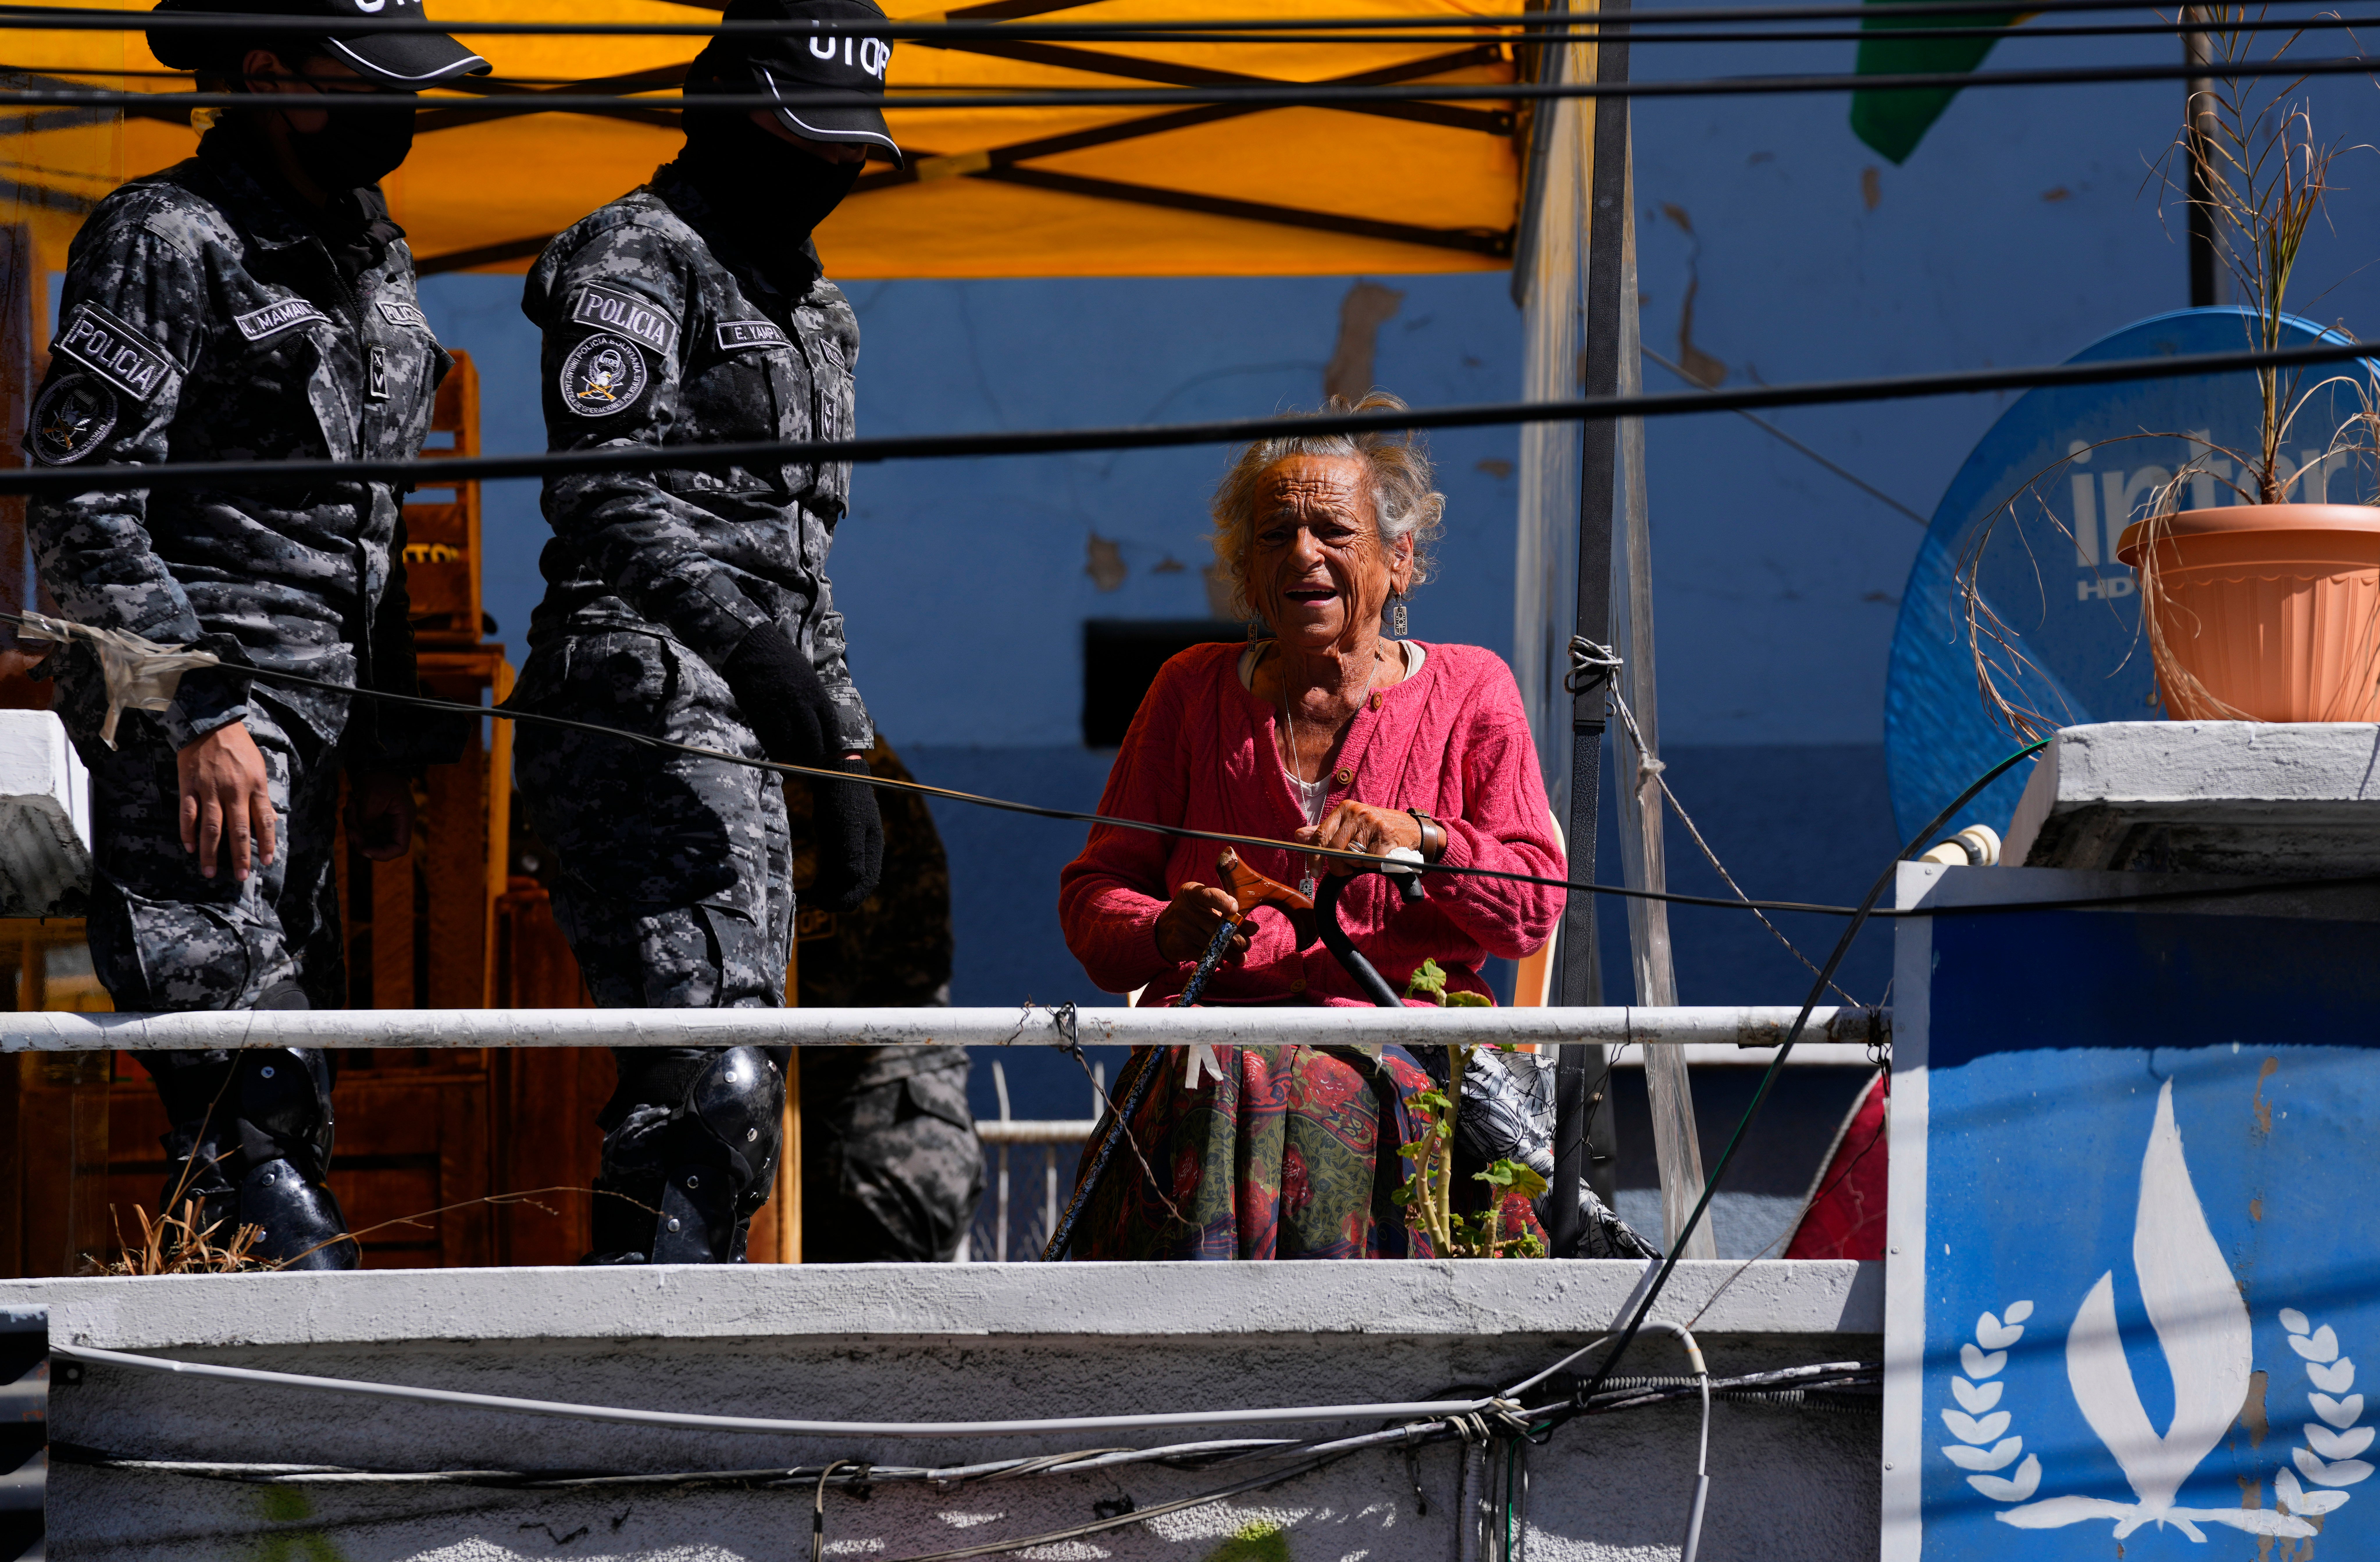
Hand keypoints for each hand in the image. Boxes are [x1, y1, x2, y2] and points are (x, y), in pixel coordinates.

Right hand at [177, 722, 275, 881]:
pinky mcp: (189, 786)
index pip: (263, 821)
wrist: (211, 723)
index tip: (267, 862)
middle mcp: (233, 791)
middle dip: (239, 857)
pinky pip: (188, 814)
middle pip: (238, 830)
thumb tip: (270, 822)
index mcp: (254, 787)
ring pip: (211, 828)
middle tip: (240, 877)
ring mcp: (210, 790)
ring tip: (210, 872)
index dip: (266, 843)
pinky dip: (188, 832)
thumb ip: (262, 796)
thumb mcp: (259, 768)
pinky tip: (190, 847)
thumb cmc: (239, 748)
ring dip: (210, 852)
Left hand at [349, 770, 414, 861]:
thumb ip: (368, 817)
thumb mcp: (374, 795)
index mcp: (403, 819)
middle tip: (349, 827)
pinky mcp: (374, 816)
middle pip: (379, 845)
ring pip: (367, 836)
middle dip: (360, 839)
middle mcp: (395, 823)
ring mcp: (384, 820)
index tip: (363, 849)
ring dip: (354, 826)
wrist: (377, 760)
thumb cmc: (381, 775)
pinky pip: (361, 827)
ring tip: (350, 806)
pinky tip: (351, 804)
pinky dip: (352, 820)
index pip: (398, 848)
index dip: (381, 854)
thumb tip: (362, 829)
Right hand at [721, 623, 838, 767]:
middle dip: (815, 756)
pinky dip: (776, 752)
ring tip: (795, 761)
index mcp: (816, 693)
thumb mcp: (807, 676)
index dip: (833, 743)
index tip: (831, 749)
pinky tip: (778, 753)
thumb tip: (819, 723)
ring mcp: (780, 712)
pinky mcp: (760, 716)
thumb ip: (814, 699)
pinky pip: (770, 743)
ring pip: (791, 747)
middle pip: (813, 742)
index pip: (831, 726)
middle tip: (813, 761)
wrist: (751, 648)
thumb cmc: (781, 660)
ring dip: (794, 758)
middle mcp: (801, 705)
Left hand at [806, 753, 882, 912]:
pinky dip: (826, 881)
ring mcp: (852, 847)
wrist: (835, 775)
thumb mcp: (846, 824)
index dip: (850, 897)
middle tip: (818, 905)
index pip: (866, 881)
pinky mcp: (839, 843)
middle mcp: (865, 851)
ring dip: (831, 891)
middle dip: (839, 897)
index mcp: (872, 847)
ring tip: (813, 901)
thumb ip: (851, 851)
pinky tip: (814, 891)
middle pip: (855, 883)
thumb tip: (855, 877)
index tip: (831, 907)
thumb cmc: (842, 798)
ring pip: (843, 878)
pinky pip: (835, 868)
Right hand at [1154, 881, 1245, 965]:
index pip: (1209, 895)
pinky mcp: (1180, 946)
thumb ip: (1229, 914)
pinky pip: (1204, 955)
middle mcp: (1184, 909)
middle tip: (1246, 944)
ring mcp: (1181, 929)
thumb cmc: (1193, 913)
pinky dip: (1218, 959)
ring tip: (1241, 956)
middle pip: (1217, 926)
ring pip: (1213, 944)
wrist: (1162, 929)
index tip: (1235, 908)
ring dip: (1231, 953)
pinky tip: (1227, 961)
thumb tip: (1254, 928)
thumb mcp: (1206, 906)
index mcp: (1192, 893)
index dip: (1223, 902)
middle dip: (1237, 938)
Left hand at [1295, 801, 1422, 876]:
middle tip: (1345, 869)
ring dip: (1357, 864)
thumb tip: (1298, 835)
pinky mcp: (1386, 836)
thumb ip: (1325, 831)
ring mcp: (1372, 823)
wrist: (1411, 829)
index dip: (1314, 856)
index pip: (1321, 834)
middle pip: (1335, 849)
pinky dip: (1371, 865)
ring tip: (1366, 856)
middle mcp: (1357, 812)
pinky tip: (1378, 856)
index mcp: (1345, 809)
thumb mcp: (1349, 825)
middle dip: (1338, 866)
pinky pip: (1369, 861)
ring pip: (1352, 857)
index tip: (1313, 871)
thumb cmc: (1375, 829)